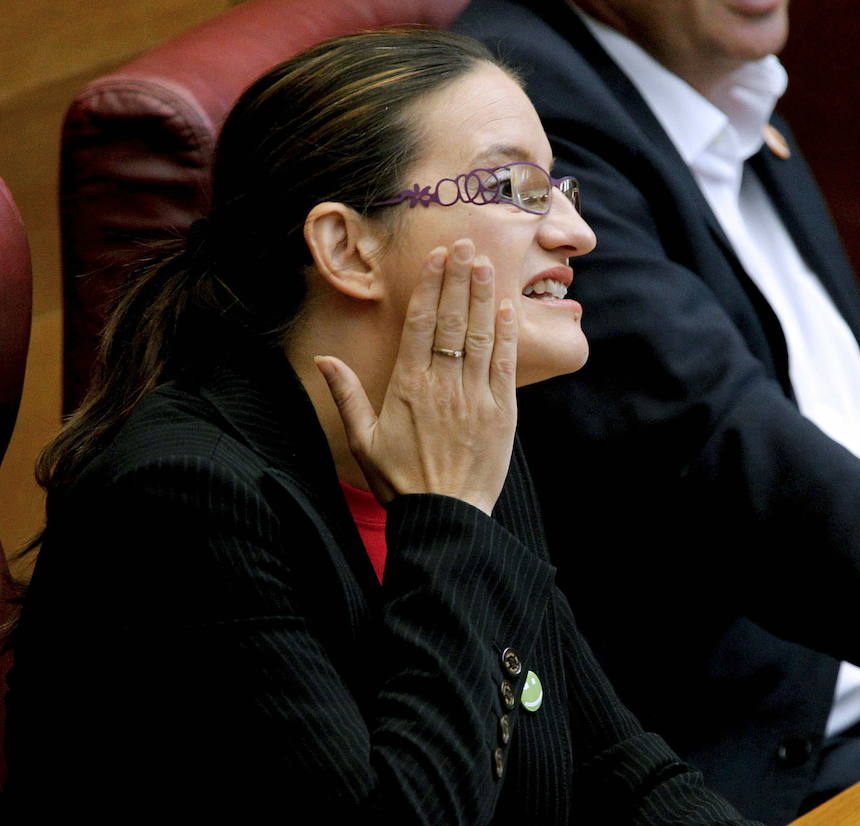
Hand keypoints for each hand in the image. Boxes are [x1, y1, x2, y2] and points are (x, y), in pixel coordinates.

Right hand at [315, 240, 517, 513]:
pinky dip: (505, 335)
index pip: (421, 323)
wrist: (444, 517)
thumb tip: (323, 360)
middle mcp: (443, 384)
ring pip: (481, 336)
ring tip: (485, 264)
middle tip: (466, 244)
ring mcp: (475, 396)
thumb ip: (346, 395)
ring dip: (483, 296)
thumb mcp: (363, 440)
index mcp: (408, 385)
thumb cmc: (401, 482)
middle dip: (459, 279)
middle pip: (453, 320)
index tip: (437, 257)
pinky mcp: (501, 412)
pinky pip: (505, 365)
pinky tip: (505, 309)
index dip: (431, 286)